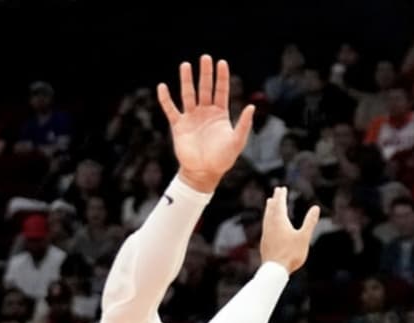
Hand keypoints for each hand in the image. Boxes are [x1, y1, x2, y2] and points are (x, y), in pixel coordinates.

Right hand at [156, 56, 254, 192]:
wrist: (204, 173)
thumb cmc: (223, 159)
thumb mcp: (237, 142)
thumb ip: (244, 125)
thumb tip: (251, 107)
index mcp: (220, 115)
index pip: (221, 91)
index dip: (221, 77)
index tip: (221, 62)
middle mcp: (205, 113)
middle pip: (205, 88)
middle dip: (205, 73)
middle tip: (205, 57)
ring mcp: (191, 118)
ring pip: (188, 94)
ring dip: (186, 80)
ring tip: (185, 65)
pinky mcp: (178, 126)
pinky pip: (170, 109)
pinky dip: (166, 99)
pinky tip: (162, 87)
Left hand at [259, 187, 319, 273]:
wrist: (275, 269)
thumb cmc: (291, 253)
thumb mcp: (304, 237)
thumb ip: (310, 222)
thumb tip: (316, 208)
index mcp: (280, 222)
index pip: (280, 205)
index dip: (281, 196)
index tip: (281, 188)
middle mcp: (271, 225)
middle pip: (272, 209)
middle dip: (275, 200)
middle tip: (276, 192)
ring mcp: (266, 233)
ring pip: (267, 217)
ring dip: (269, 208)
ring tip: (270, 203)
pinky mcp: (264, 242)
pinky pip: (265, 225)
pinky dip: (267, 219)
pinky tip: (268, 224)